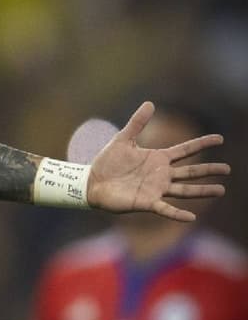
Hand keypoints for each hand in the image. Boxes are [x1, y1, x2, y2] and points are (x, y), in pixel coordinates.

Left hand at [87, 103, 229, 220]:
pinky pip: (166, 209)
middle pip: (190, 171)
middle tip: (227, 169)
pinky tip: (191, 217)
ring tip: (221, 190)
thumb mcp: (123, 139)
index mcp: (158, 158)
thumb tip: (150, 103)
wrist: (92, 182)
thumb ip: (137, 123)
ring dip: (202, 190)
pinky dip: (178, 213)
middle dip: (209, 170)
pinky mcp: (147, 202)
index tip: (220, 138)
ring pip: (184, 190)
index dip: (202, 144)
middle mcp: (161, 174)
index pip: (185, 150)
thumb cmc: (107, 162)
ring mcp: (156, 189)